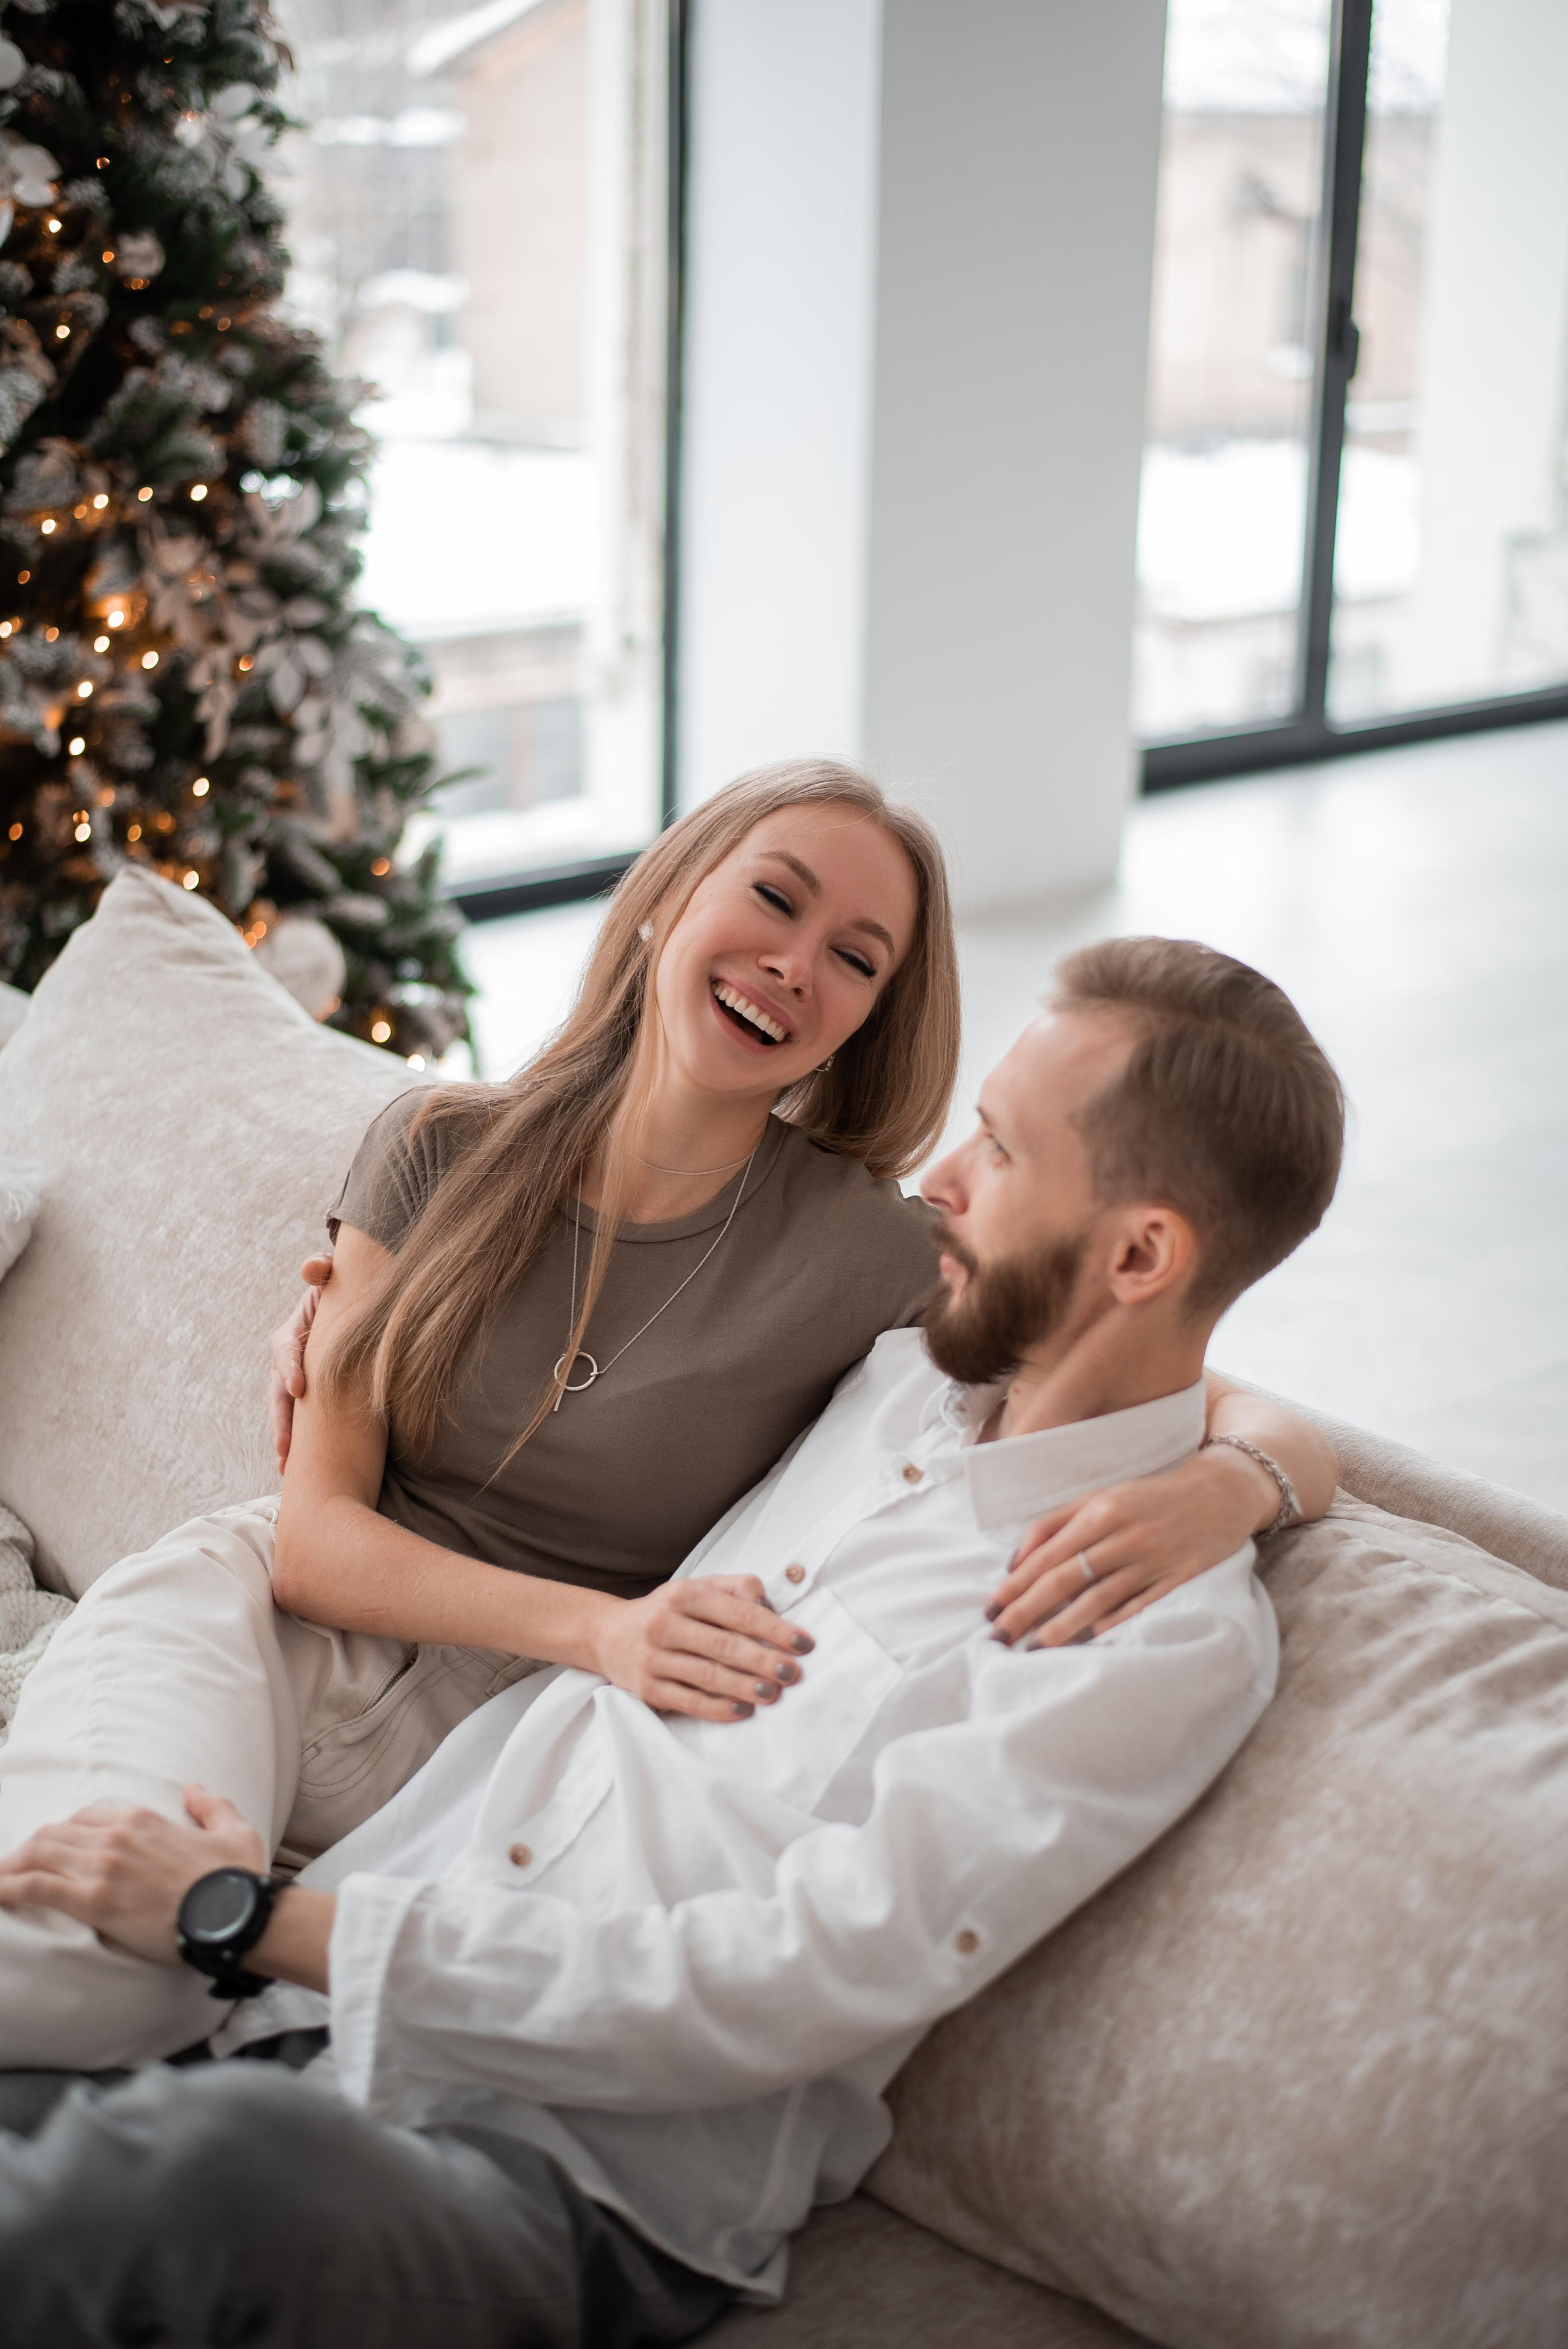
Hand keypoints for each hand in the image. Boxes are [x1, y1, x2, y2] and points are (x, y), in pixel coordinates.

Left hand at [0, 1785, 264, 1966]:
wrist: (233, 1915)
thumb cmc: (235, 1879)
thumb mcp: (234, 1831)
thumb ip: (212, 1805)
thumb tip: (194, 1788)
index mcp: (143, 1819)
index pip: (84, 1817)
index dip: (63, 1833)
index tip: (51, 1850)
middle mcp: (116, 1836)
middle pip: (53, 1834)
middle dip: (27, 1851)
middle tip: (13, 1870)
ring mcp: (103, 1866)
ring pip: (38, 1855)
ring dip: (11, 1868)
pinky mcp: (93, 1900)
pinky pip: (37, 1887)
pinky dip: (10, 1888)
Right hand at [270, 1254, 333, 1474]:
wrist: (345, 1313)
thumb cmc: (338, 1296)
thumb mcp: (329, 1280)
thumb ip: (322, 1271)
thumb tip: (315, 1265)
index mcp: (290, 1335)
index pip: (285, 1352)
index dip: (290, 1368)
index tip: (299, 1388)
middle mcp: (286, 1363)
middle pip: (279, 1394)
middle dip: (282, 1422)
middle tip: (285, 1448)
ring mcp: (293, 1384)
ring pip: (285, 1413)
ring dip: (285, 1440)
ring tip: (286, 1467)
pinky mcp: (307, 1401)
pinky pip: (300, 1423)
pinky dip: (298, 1444)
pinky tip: (296, 1469)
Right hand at [590, 1575, 814, 1721]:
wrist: (606, 1635)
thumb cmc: (666, 1610)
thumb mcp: (697, 1587)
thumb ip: (735, 1588)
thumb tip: (769, 1606)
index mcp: (684, 1594)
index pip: (736, 1612)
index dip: (773, 1628)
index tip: (803, 1643)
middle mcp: (665, 1624)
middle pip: (723, 1645)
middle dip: (763, 1660)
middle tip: (793, 1673)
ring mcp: (654, 1659)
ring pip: (706, 1676)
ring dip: (744, 1686)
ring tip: (774, 1694)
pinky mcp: (648, 1689)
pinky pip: (688, 1702)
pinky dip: (717, 1708)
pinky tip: (742, 1711)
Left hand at [986, 1445, 1279, 1648]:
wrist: (1218, 1495)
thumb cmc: (1148, 1499)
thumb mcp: (1100, 1498)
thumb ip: (1055, 1524)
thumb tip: (1016, 1562)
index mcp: (1098, 1512)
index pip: (1046, 1555)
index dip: (1015, 1584)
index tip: (990, 1609)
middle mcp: (1121, 1535)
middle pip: (1064, 1579)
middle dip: (1027, 1610)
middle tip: (999, 1637)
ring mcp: (1150, 1560)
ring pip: (1097, 1599)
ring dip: (1062, 1626)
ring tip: (1034, 1648)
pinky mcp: (1175, 1579)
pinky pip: (1136, 1606)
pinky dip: (1110, 1623)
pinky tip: (1086, 1641)